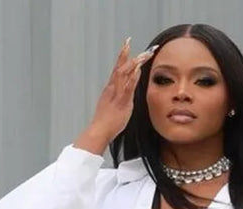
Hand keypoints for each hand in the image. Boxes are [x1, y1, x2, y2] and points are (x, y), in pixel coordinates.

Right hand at [73, 38, 157, 154]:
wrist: (98, 131)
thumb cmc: (106, 123)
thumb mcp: (113, 106)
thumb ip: (121, 97)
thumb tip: (128, 91)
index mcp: (110, 89)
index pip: (117, 68)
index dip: (122, 55)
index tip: (128, 43)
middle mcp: (112, 88)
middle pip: (121, 67)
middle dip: (129, 54)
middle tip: (136, 44)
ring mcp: (116, 94)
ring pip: (124, 74)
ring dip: (134, 62)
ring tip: (143, 54)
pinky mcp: (121, 102)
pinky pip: (128, 88)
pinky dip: (133, 77)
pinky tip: (138, 69)